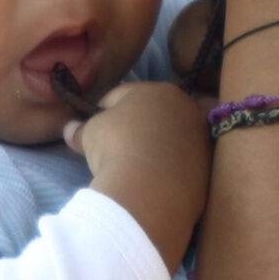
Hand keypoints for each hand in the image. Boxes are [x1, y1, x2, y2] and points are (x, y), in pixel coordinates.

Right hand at [66, 82, 211, 270]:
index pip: (123, 94)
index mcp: (159, 89)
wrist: (149, 190)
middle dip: (136, 127)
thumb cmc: (116, 147)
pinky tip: (155, 184)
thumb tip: (69, 129)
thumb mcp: (91, 133)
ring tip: (136, 169)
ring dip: (156, 149)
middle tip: (115, 148)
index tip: (93, 128)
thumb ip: (82, 128)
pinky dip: (170, 171)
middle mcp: (187, 107)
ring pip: (172, 140)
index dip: (103, 110)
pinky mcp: (209, 168)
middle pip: (154, 115)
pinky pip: (183, 165)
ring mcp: (202, 138)